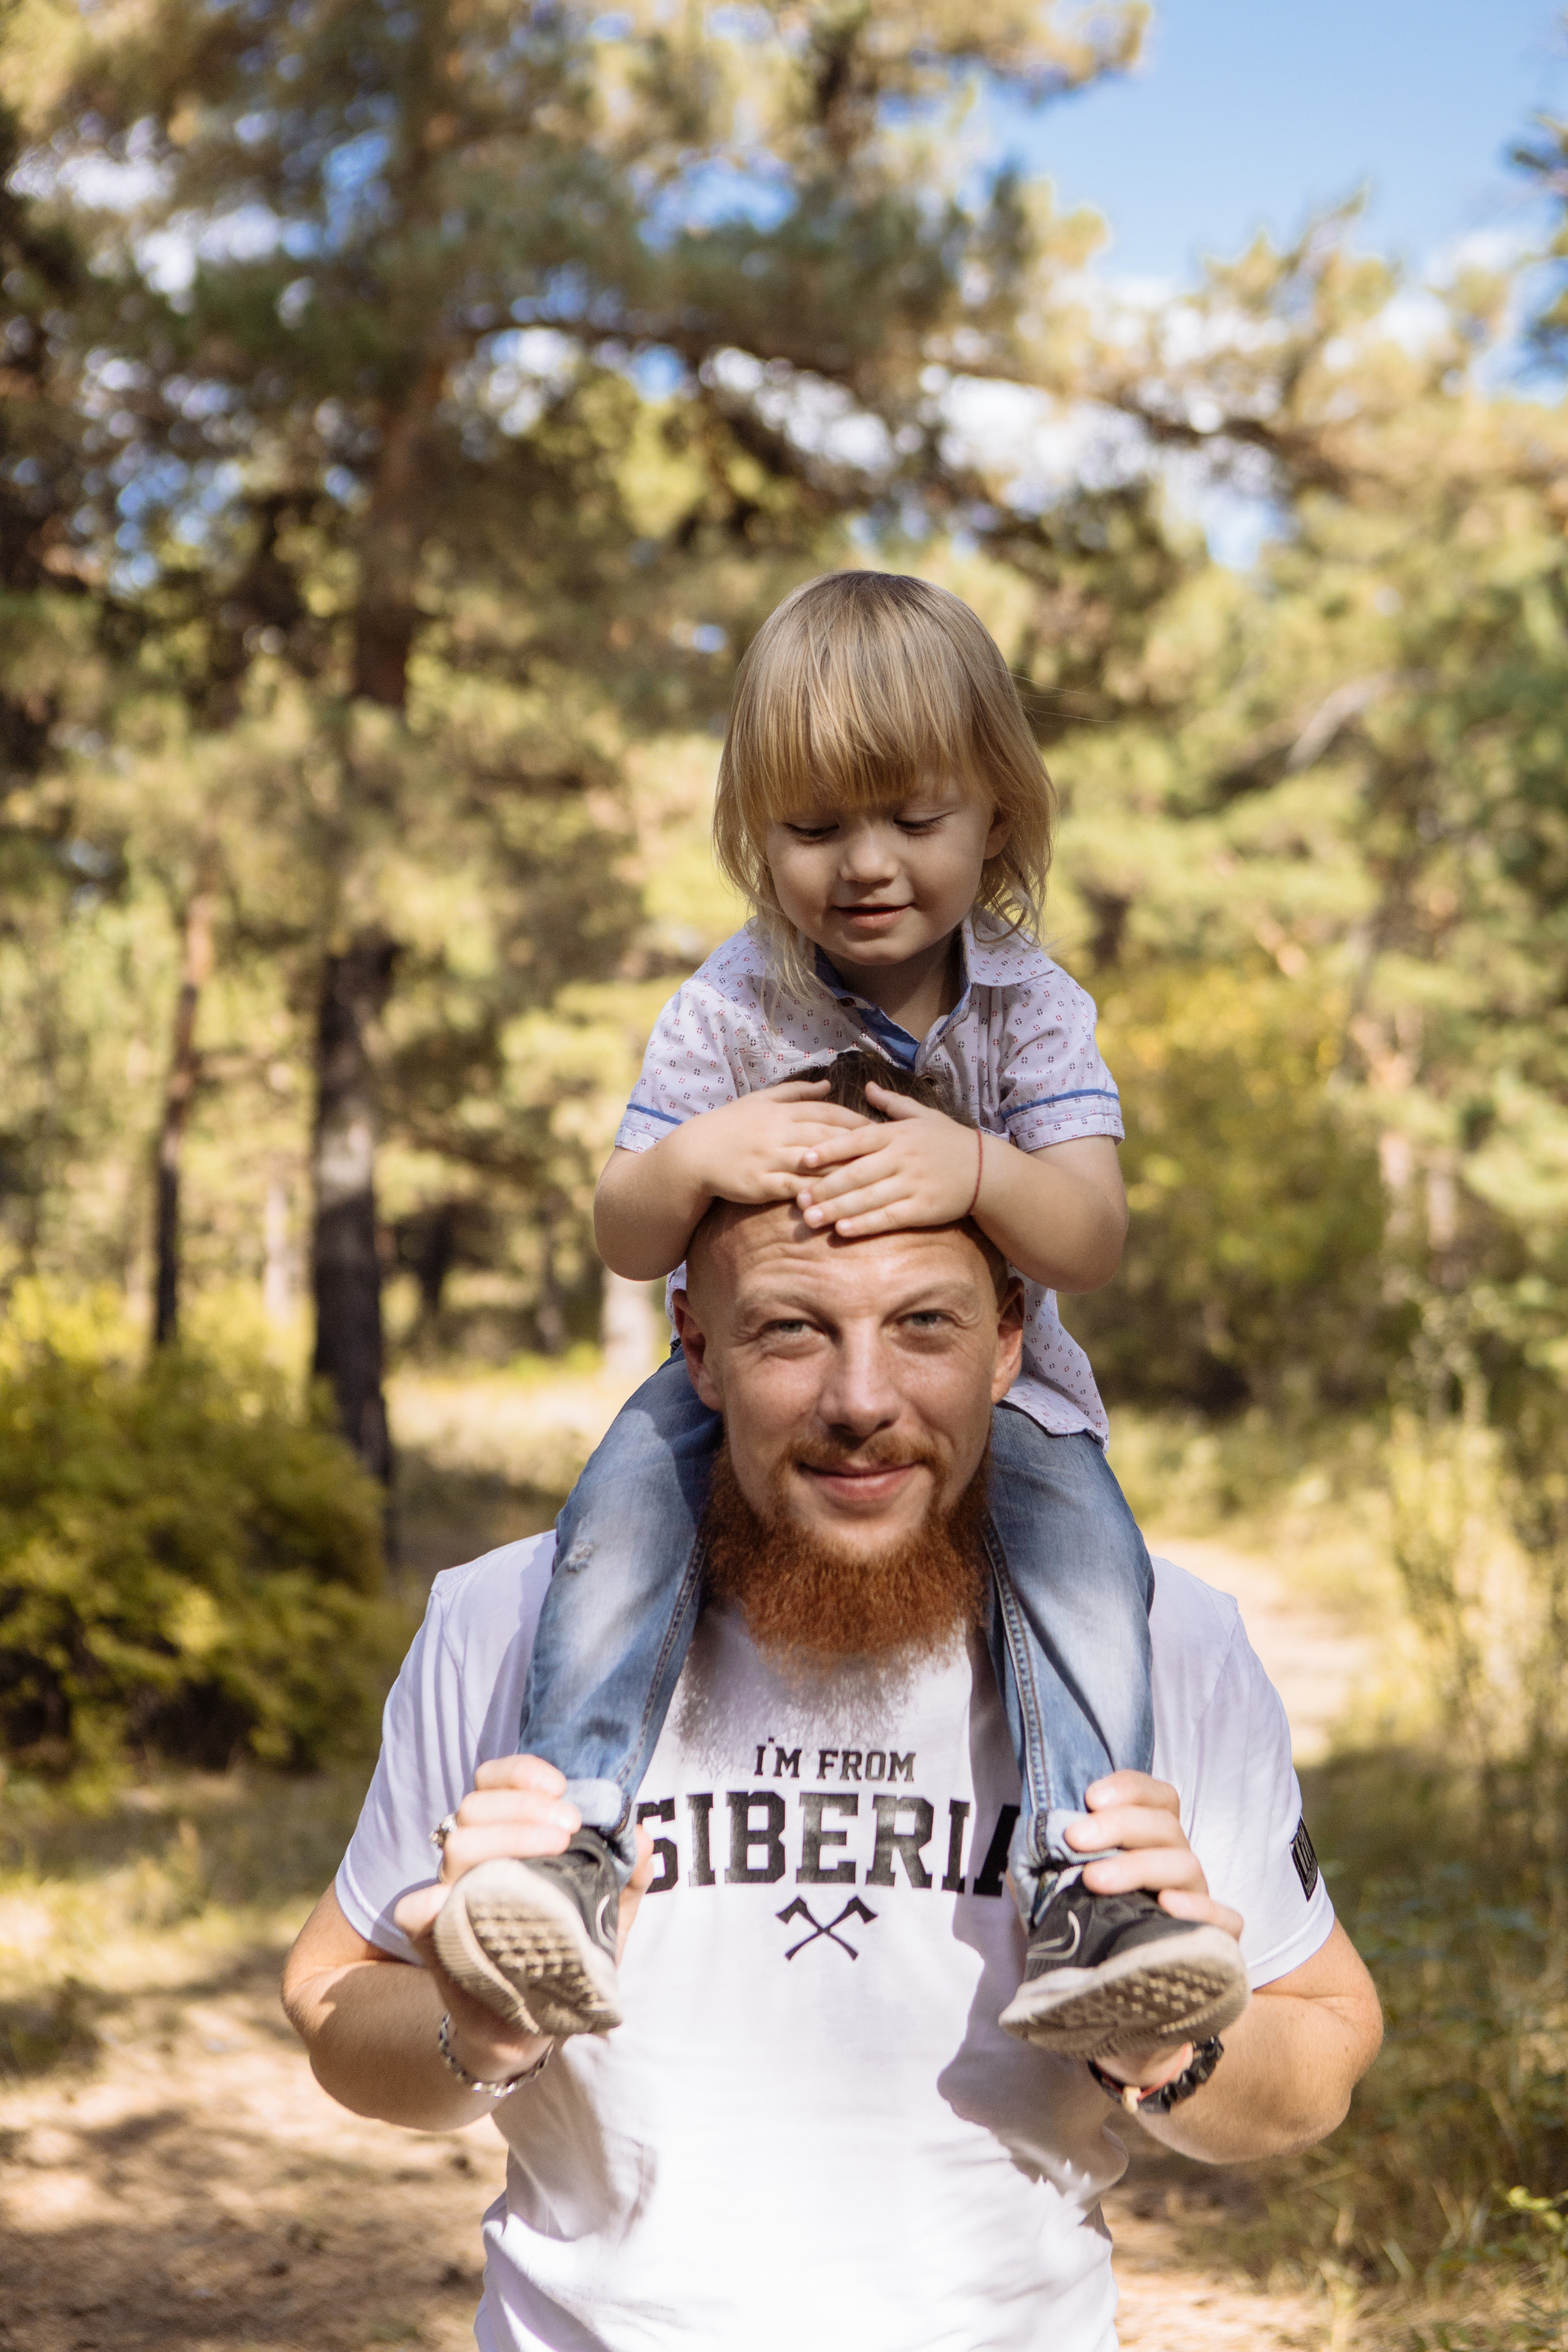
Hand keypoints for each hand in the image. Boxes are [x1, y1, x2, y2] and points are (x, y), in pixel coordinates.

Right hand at [392, 1756, 654, 2084]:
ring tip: (556, 1847)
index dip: (521, 1773)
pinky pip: (412, 1912)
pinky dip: (424, 1901)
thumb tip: (642, 1837)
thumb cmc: (566, 1954)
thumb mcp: (607, 1915)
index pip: (493, 1783)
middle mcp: (472, 1861)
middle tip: (571, 1825)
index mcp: (504, 1839)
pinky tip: (446, 1898)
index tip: (562, 1786)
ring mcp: (451, 1898)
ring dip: (506, 1836)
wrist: (534, 2024)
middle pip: (475, 1807)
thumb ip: (627, 1877)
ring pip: (456, 1844)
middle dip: (526, 1806)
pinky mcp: (436, 1940)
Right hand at [673, 1080, 869, 1205]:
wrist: (695, 1153)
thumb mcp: (761, 1100)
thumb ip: (797, 1092)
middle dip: (861, 1145)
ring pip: (816, 1162)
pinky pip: (793, 1187)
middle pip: (829, 1136)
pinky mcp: (761, 1182)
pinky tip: (837, 1199)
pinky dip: (815, 1192)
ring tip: (874, 1178)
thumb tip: (830, 1084)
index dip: (857, 1121)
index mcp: (783, 1110)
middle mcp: (779, 1131)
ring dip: (845, 1170)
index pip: (829, 1112)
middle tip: (890, 1155)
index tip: (883, 1130)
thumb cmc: (731, 1126)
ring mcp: (770, 1157)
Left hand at [793, 1081, 982, 1235]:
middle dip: (824, 1187)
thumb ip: (891, 1103)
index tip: (803, 1159)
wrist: (986, 1170)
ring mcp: (912, 1184)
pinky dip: (865, 1225)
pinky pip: (889, 1217)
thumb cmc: (949, 1141)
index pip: (856, 1140)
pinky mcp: (923, 1209)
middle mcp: (902, 1158)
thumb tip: (865, 1085)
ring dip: (837, 1209)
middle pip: (856, 1173)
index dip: (828, 1150)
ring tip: (810, 1219)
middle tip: (796, 1199)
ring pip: (868, 1198)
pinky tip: (843, 1230)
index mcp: (897, 1134)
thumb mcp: (923, 1115)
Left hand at [1066, 1770, 1244, 2091]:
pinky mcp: (1216, 1946)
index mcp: (1148, 1846)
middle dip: (1117, 1825)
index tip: (1090, 1796)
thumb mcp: (1062, 1902)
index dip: (1129, 1788)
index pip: (1156, 1798)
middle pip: (1164, 1826)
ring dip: (1138, 1865)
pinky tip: (1169, 1905)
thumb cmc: (1091, 1944)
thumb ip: (1049, 1870)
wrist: (1121, 2019)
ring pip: (1185, 1865)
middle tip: (1075, 1837)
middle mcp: (1177, 1867)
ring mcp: (1199, 1904)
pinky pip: (1226, 1921)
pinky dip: (1202, 1908)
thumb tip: (1022, 1844)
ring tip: (1096, 1879)